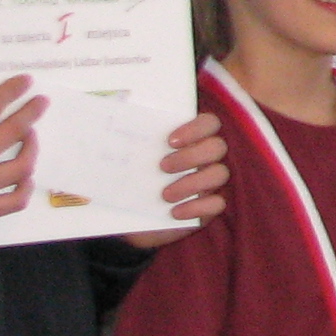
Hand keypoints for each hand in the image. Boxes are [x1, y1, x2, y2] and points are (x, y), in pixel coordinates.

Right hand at [0, 76, 43, 233]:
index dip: (12, 91)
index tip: (26, 83)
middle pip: (15, 131)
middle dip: (32, 112)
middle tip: (41, 103)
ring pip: (22, 166)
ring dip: (32, 148)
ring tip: (31, 140)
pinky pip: (14, 201)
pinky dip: (25, 188)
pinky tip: (25, 178)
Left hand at [124, 113, 231, 248]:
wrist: (131, 213)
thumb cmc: (135, 176)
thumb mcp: (131, 158)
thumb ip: (132, 140)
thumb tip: (115, 123)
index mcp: (194, 137)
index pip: (209, 123)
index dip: (195, 129)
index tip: (170, 141)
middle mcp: (208, 156)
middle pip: (217, 147)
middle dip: (191, 156)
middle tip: (163, 166)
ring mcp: (212, 180)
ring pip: (220, 174)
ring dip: (192, 183)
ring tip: (165, 195)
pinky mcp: (212, 205)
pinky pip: (217, 204)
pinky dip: (197, 207)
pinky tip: (175, 212)